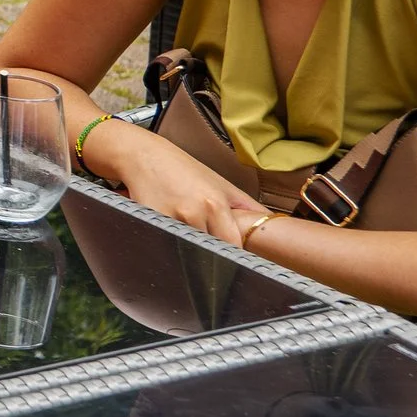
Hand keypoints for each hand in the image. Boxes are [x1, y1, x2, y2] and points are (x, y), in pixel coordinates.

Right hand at [110, 129, 264, 244]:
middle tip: (213, 254)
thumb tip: (272, 221)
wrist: (144, 156)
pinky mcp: (152, 224)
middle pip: (211, 252)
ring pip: (189, 252)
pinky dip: (172, 244)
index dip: (235, 255)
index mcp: (215, 204)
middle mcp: (194, 214)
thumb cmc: (183, 169)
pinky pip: (167, 245)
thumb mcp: (221, 184)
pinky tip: (171, 233)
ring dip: (192, 250)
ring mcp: (171, 221)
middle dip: (213, 255)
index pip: (233, 245)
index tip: (235, 259)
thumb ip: (246, 206)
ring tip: (190, 237)